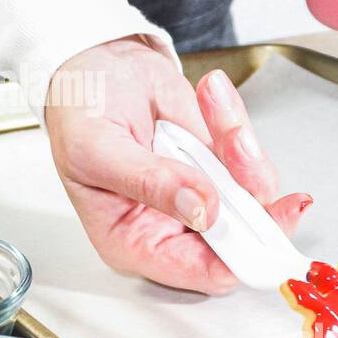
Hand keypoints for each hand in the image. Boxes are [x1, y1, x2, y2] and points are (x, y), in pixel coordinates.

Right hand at [44, 37, 311, 295]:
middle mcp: (172, 226)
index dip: (237, 257)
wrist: (95, 65)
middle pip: (242, 240)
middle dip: (250, 190)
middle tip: (238, 146)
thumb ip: (148, 181)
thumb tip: (200, 208)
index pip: (199, 272)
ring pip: (254, 192)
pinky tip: (210, 97)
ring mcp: (200, 194)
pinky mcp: (217, 163)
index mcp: (133, 241)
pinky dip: (235, 121)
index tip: (260, 220)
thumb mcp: (97, 148)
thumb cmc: (78, 112)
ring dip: (240, 144)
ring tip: (210, 104)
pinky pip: (250, 155)